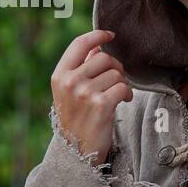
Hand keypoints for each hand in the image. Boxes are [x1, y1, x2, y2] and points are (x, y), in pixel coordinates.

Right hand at [50, 30, 131, 164]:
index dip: (97, 35)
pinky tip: (123, 102)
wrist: (76, 151)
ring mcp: (84, 93)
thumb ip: (82, 68)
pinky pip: (124, 87)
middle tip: (116, 81)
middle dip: (116, 68)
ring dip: (122, 83)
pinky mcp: (101, 104)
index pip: (79, 43)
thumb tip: (98, 47)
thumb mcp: (70, 91)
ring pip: (117, 73)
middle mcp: (70, 81)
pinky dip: (127, 94)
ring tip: (117, 96)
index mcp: (60, 75)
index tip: (110, 35)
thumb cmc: (77, 118)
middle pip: (104, 58)